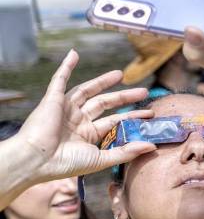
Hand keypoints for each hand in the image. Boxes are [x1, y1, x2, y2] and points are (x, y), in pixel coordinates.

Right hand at [2, 51, 155, 186]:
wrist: (36, 160)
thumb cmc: (65, 163)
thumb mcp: (101, 159)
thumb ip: (126, 152)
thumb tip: (152, 147)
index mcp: (87, 134)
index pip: (114, 121)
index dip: (132, 117)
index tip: (150, 114)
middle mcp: (77, 120)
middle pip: (104, 103)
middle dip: (123, 97)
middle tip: (143, 91)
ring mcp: (65, 109)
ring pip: (87, 90)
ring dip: (103, 81)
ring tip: (120, 74)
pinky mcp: (52, 100)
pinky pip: (59, 80)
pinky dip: (66, 66)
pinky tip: (74, 54)